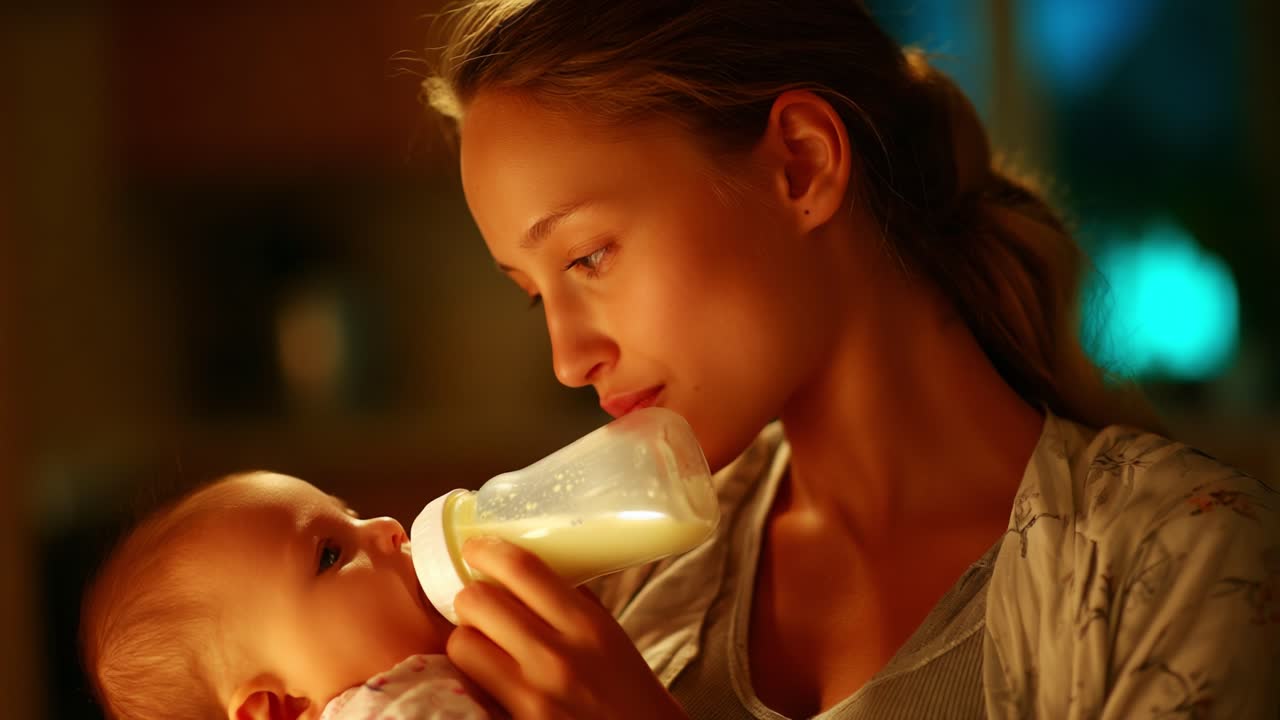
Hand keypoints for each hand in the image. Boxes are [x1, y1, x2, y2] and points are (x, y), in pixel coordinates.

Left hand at [445, 536, 688, 719]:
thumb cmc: (629, 693)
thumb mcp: (610, 637)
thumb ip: (572, 604)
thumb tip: (528, 573)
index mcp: (587, 625)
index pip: (523, 569)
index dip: (487, 550)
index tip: (476, 547)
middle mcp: (558, 655)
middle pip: (479, 601)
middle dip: (471, 598)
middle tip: (478, 604)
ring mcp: (533, 694)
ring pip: (462, 643)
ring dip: (465, 639)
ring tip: (481, 644)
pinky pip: (470, 686)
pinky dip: (471, 676)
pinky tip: (485, 676)